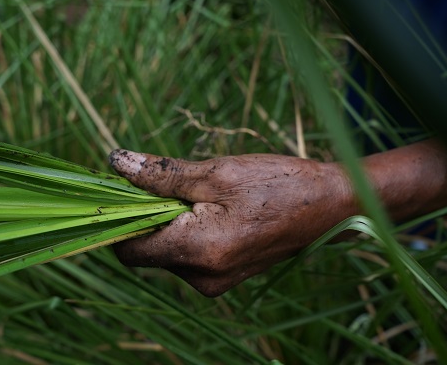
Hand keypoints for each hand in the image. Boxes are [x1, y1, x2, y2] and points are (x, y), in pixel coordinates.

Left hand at [109, 149, 355, 295]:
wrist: (329, 206)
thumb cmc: (277, 183)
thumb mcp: (216, 171)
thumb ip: (162, 174)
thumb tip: (117, 163)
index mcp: (199, 252)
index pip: (130, 249)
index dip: (119, 218)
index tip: (123, 188)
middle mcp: (202, 278)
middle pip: (147, 249)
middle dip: (148, 215)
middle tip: (169, 180)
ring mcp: (214, 282)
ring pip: (166, 251)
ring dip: (169, 221)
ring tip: (203, 193)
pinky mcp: (223, 277)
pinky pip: (187, 255)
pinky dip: (186, 230)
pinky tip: (212, 207)